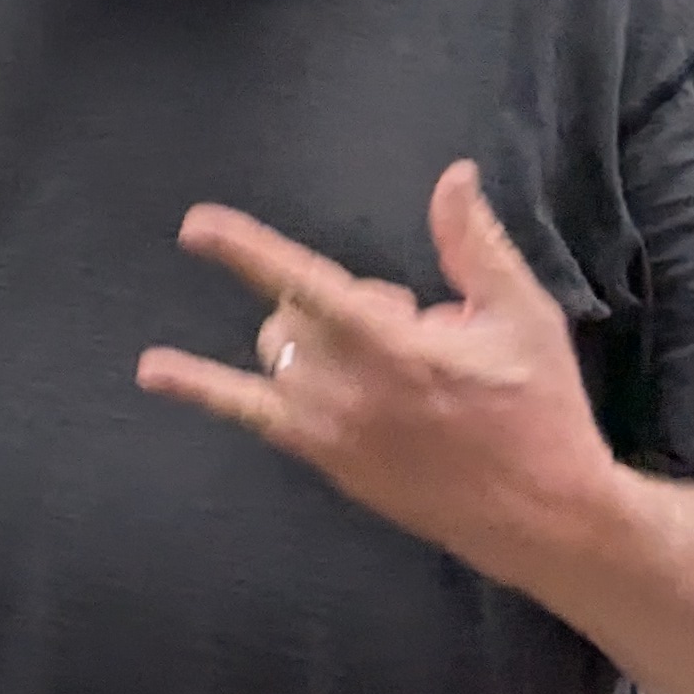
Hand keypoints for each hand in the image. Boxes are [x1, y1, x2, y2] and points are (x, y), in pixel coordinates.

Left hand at [138, 164, 621, 582]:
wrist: (540, 516)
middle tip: (411, 327)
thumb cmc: (538, 409)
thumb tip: (453, 176)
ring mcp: (326, 427)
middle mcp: (344, 386)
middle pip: (292, 310)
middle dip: (338, 299)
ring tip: (385, 358)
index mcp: (391, 345)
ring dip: (308, 334)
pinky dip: (199, 386)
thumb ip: (474, 245)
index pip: (303, 282)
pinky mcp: (322, 457)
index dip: (245, 250)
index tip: (196, 226)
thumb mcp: (523, 316)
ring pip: (275, 350)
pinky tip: (152, 370)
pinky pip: (246, 412)